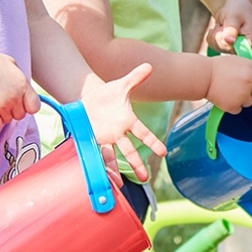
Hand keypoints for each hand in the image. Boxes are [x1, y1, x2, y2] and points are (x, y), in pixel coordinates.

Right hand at [0, 47, 39, 129]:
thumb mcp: (13, 66)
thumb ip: (22, 82)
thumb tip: (25, 92)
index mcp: (23, 86)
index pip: (34, 107)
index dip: (27, 106)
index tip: (20, 103)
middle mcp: (15, 97)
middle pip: (20, 116)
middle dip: (12, 110)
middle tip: (1, 99)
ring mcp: (1, 106)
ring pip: (6, 121)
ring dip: (0, 114)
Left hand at [80, 63, 166, 182]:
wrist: (88, 99)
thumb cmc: (107, 94)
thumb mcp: (121, 85)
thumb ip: (135, 77)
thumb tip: (149, 66)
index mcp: (128, 121)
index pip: (143, 133)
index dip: (152, 142)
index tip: (163, 152)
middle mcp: (118, 133)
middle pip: (129, 150)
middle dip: (137, 164)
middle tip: (146, 178)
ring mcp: (106, 138)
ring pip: (112, 157)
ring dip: (115, 171)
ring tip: (119, 185)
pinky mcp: (93, 140)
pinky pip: (96, 153)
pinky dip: (99, 165)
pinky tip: (102, 177)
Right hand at [206, 56, 251, 114]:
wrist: (202, 76)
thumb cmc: (218, 67)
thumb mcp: (238, 62)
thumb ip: (250, 69)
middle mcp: (250, 82)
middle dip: (250, 91)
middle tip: (237, 86)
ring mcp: (242, 95)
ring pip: (249, 102)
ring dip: (241, 99)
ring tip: (228, 91)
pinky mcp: (233, 106)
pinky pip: (238, 109)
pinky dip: (232, 106)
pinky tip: (224, 97)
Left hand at [207, 0, 251, 52]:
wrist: (233, 6)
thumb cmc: (236, 9)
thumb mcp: (234, 17)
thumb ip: (231, 29)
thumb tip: (229, 42)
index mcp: (249, 41)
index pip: (238, 52)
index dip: (228, 44)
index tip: (224, 30)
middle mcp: (241, 48)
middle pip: (224, 49)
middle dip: (219, 34)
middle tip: (223, 24)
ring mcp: (233, 49)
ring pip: (216, 47)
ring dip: (215, 34)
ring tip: (222, 25)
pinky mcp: (225, 48)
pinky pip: (212, 45)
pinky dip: (211, 36)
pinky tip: (218, 29)